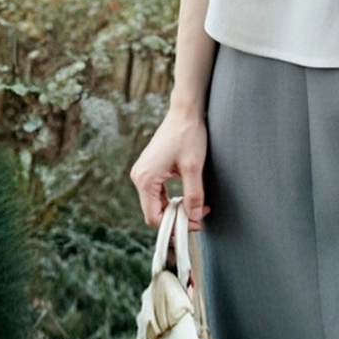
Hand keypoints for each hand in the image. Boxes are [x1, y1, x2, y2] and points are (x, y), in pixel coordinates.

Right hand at [130, 103, 210, 230]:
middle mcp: (139, 177)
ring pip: (156, 204)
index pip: (154, 217)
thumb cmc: (188, 134)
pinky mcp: (150, 169)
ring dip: (174, 210)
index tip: (195, 224)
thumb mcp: (194, 166)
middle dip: (175, 219)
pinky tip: (186, 199)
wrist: (185, 111)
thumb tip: (195, 218)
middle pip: (154, 212)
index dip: (174, 226)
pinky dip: (171, 200)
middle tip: (198, 219)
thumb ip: (194, 195)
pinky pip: (157, 194)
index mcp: (145, 179)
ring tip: (195, 210)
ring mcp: (143, 173)